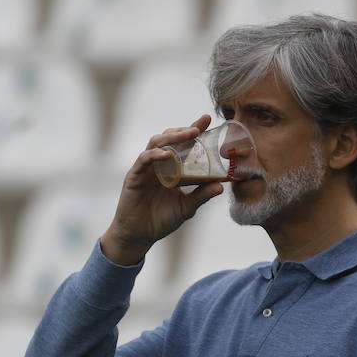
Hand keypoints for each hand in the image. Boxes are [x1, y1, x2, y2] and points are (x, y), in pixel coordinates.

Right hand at [100, 114, 226, 265]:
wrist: (139, 236)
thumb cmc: (160, 221)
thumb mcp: (186, 207)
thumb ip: (201, 195)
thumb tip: (221, 186)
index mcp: (171, 169)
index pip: (182, 145)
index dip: (193, 131)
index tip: (208, 119)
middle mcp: (157, 164)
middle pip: (168, 138)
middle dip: (183, 130)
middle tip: (199, 127)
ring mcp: (145, 169)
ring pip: (156, 143)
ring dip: (172, 137)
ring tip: (188, 134)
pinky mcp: (134, 176)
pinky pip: (144, 160)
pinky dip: (155, 154)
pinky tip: (166, 154)